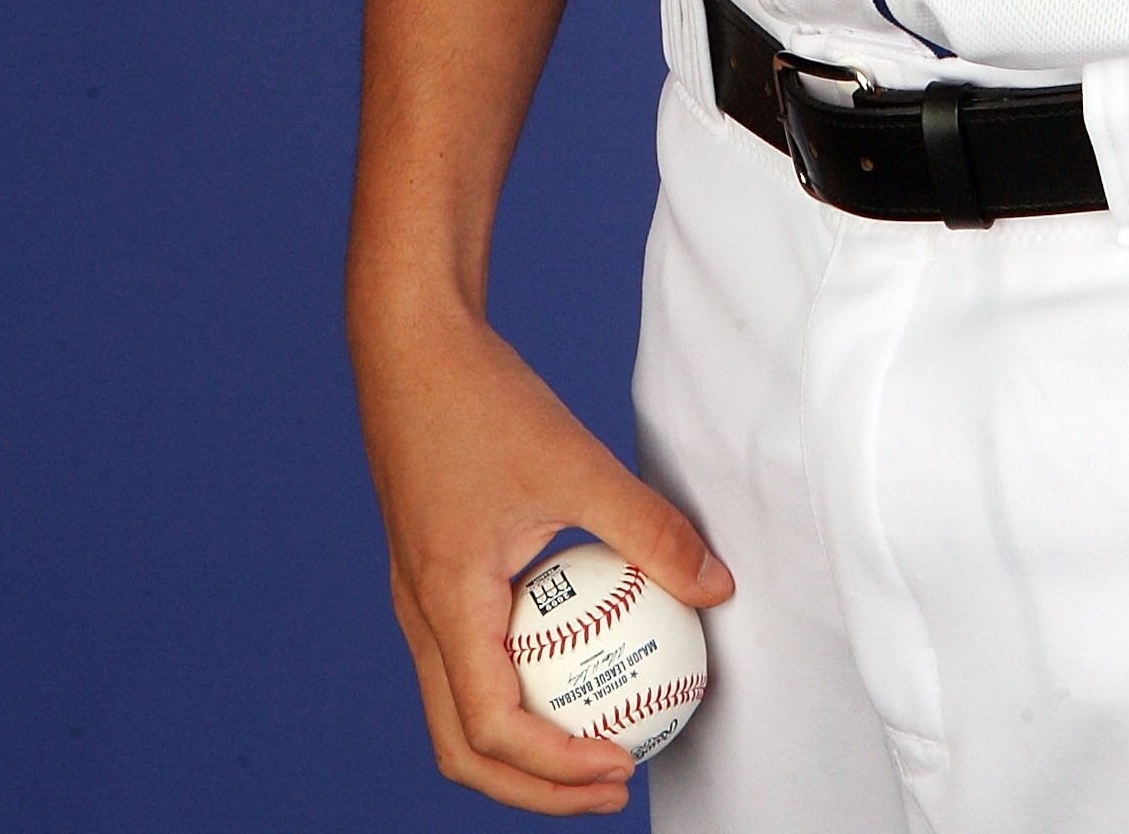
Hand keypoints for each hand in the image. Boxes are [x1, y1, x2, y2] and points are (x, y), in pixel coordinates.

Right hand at [352, 288, 732, 813]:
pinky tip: (577, 657)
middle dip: (537, 786)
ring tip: (600, 738)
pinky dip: (517, 687)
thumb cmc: (483, 399)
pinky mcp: (430, 574)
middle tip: (617, 781)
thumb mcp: (575, 462)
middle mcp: (419, 618)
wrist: (411, 343)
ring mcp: (418, 600)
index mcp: (444, 605)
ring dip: (524, 745)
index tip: (624, 763)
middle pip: (464, 748)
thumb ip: (647, 528)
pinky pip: (467, 661)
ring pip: (458, 712)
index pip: (491, 730)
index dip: (557, 768)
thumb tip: (717, 585)